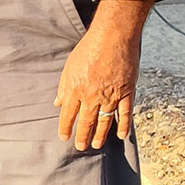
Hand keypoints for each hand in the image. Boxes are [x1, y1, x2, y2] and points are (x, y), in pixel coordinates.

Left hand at [56, 0, 152, 150]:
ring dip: (100, 134)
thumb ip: (64, 87)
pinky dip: (123, 125)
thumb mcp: (69, 67)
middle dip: (82, 136)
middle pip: (86, 121)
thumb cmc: (89, 49)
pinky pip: (125, 113)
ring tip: (96, 144)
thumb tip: (58, 103)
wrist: (113, 37)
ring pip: (105, 121)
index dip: (65, 127)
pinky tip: (121, 135)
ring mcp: (111, 95)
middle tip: (80, 147)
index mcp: (75, 89)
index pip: (68, 114)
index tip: (64, 137)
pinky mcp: (127, 92)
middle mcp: (92, 96)